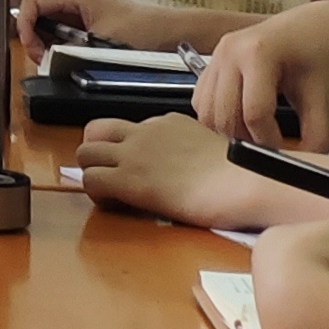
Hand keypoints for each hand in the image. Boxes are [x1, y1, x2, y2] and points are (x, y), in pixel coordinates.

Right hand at [19, 0, 260, 55]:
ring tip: (59, 67)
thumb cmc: (147, 31)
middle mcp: (77, 6)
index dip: (23, 26)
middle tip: (45, 63)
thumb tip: (47, 62)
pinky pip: (69, 43)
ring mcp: (86, 20)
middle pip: (38, 20)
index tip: (31, 49)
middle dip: (36, 42)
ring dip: (51, 52)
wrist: (178, 37)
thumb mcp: (101, 41)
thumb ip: (69, 50)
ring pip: (52, 34)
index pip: (31, 4)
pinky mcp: (95, 35)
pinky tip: (73, 67)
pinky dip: (65, 56)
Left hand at [71, 111, 323, 229]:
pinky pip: (91, 180)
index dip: (124, 149)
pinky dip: (96, 194)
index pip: (129, 128)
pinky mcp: (130, 178)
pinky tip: (117, 206)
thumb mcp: (213, 150)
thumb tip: (194, 169)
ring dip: (92, 173)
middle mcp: (146, 130)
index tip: (137, 169)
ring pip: (85, 153)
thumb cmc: (243, 174)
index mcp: (168, 122)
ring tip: (112, 194)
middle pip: (95, 130)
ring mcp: (135, 152)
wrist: (244, 182)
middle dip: (96, 153)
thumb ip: (193, 152)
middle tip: (111, 178)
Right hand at [191, 0, 328, 149]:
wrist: (317, 27)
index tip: (286, 152)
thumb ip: (315, 134)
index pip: (254, 113)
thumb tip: (301, 166)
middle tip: (270, 147)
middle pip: (225, 116)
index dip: (269, 141)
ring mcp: (217, 55)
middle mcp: (230, 51)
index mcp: (259, 52)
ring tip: (256, 134)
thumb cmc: (321, 57)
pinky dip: (218, 119)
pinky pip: (201, 103)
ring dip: (229, 132)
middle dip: (247, 139)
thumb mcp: (324, 96)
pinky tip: (244, 119)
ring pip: (207, 113)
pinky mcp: (211, 63)